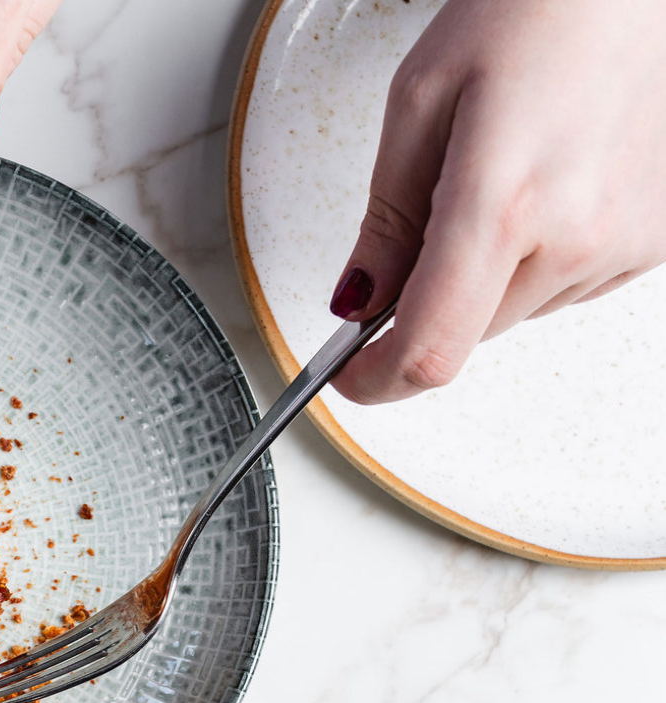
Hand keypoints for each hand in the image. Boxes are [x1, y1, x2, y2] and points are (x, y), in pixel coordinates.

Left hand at [329, 0, 665, 402]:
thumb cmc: (539, 6)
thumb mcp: (424, 98)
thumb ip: (386, 219)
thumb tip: (359, 300)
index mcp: (503, 202)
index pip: (428, 349)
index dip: (378, 379)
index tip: (353, 375)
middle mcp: (574, 236)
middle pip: (468, 333)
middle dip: (432, 300)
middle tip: (436, 212)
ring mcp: (623, 243)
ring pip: (517, 312)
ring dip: (491, 273)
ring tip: (511, 171)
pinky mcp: (655, 241)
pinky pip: (570, 286)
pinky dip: (544, 254)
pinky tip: (554, 180)